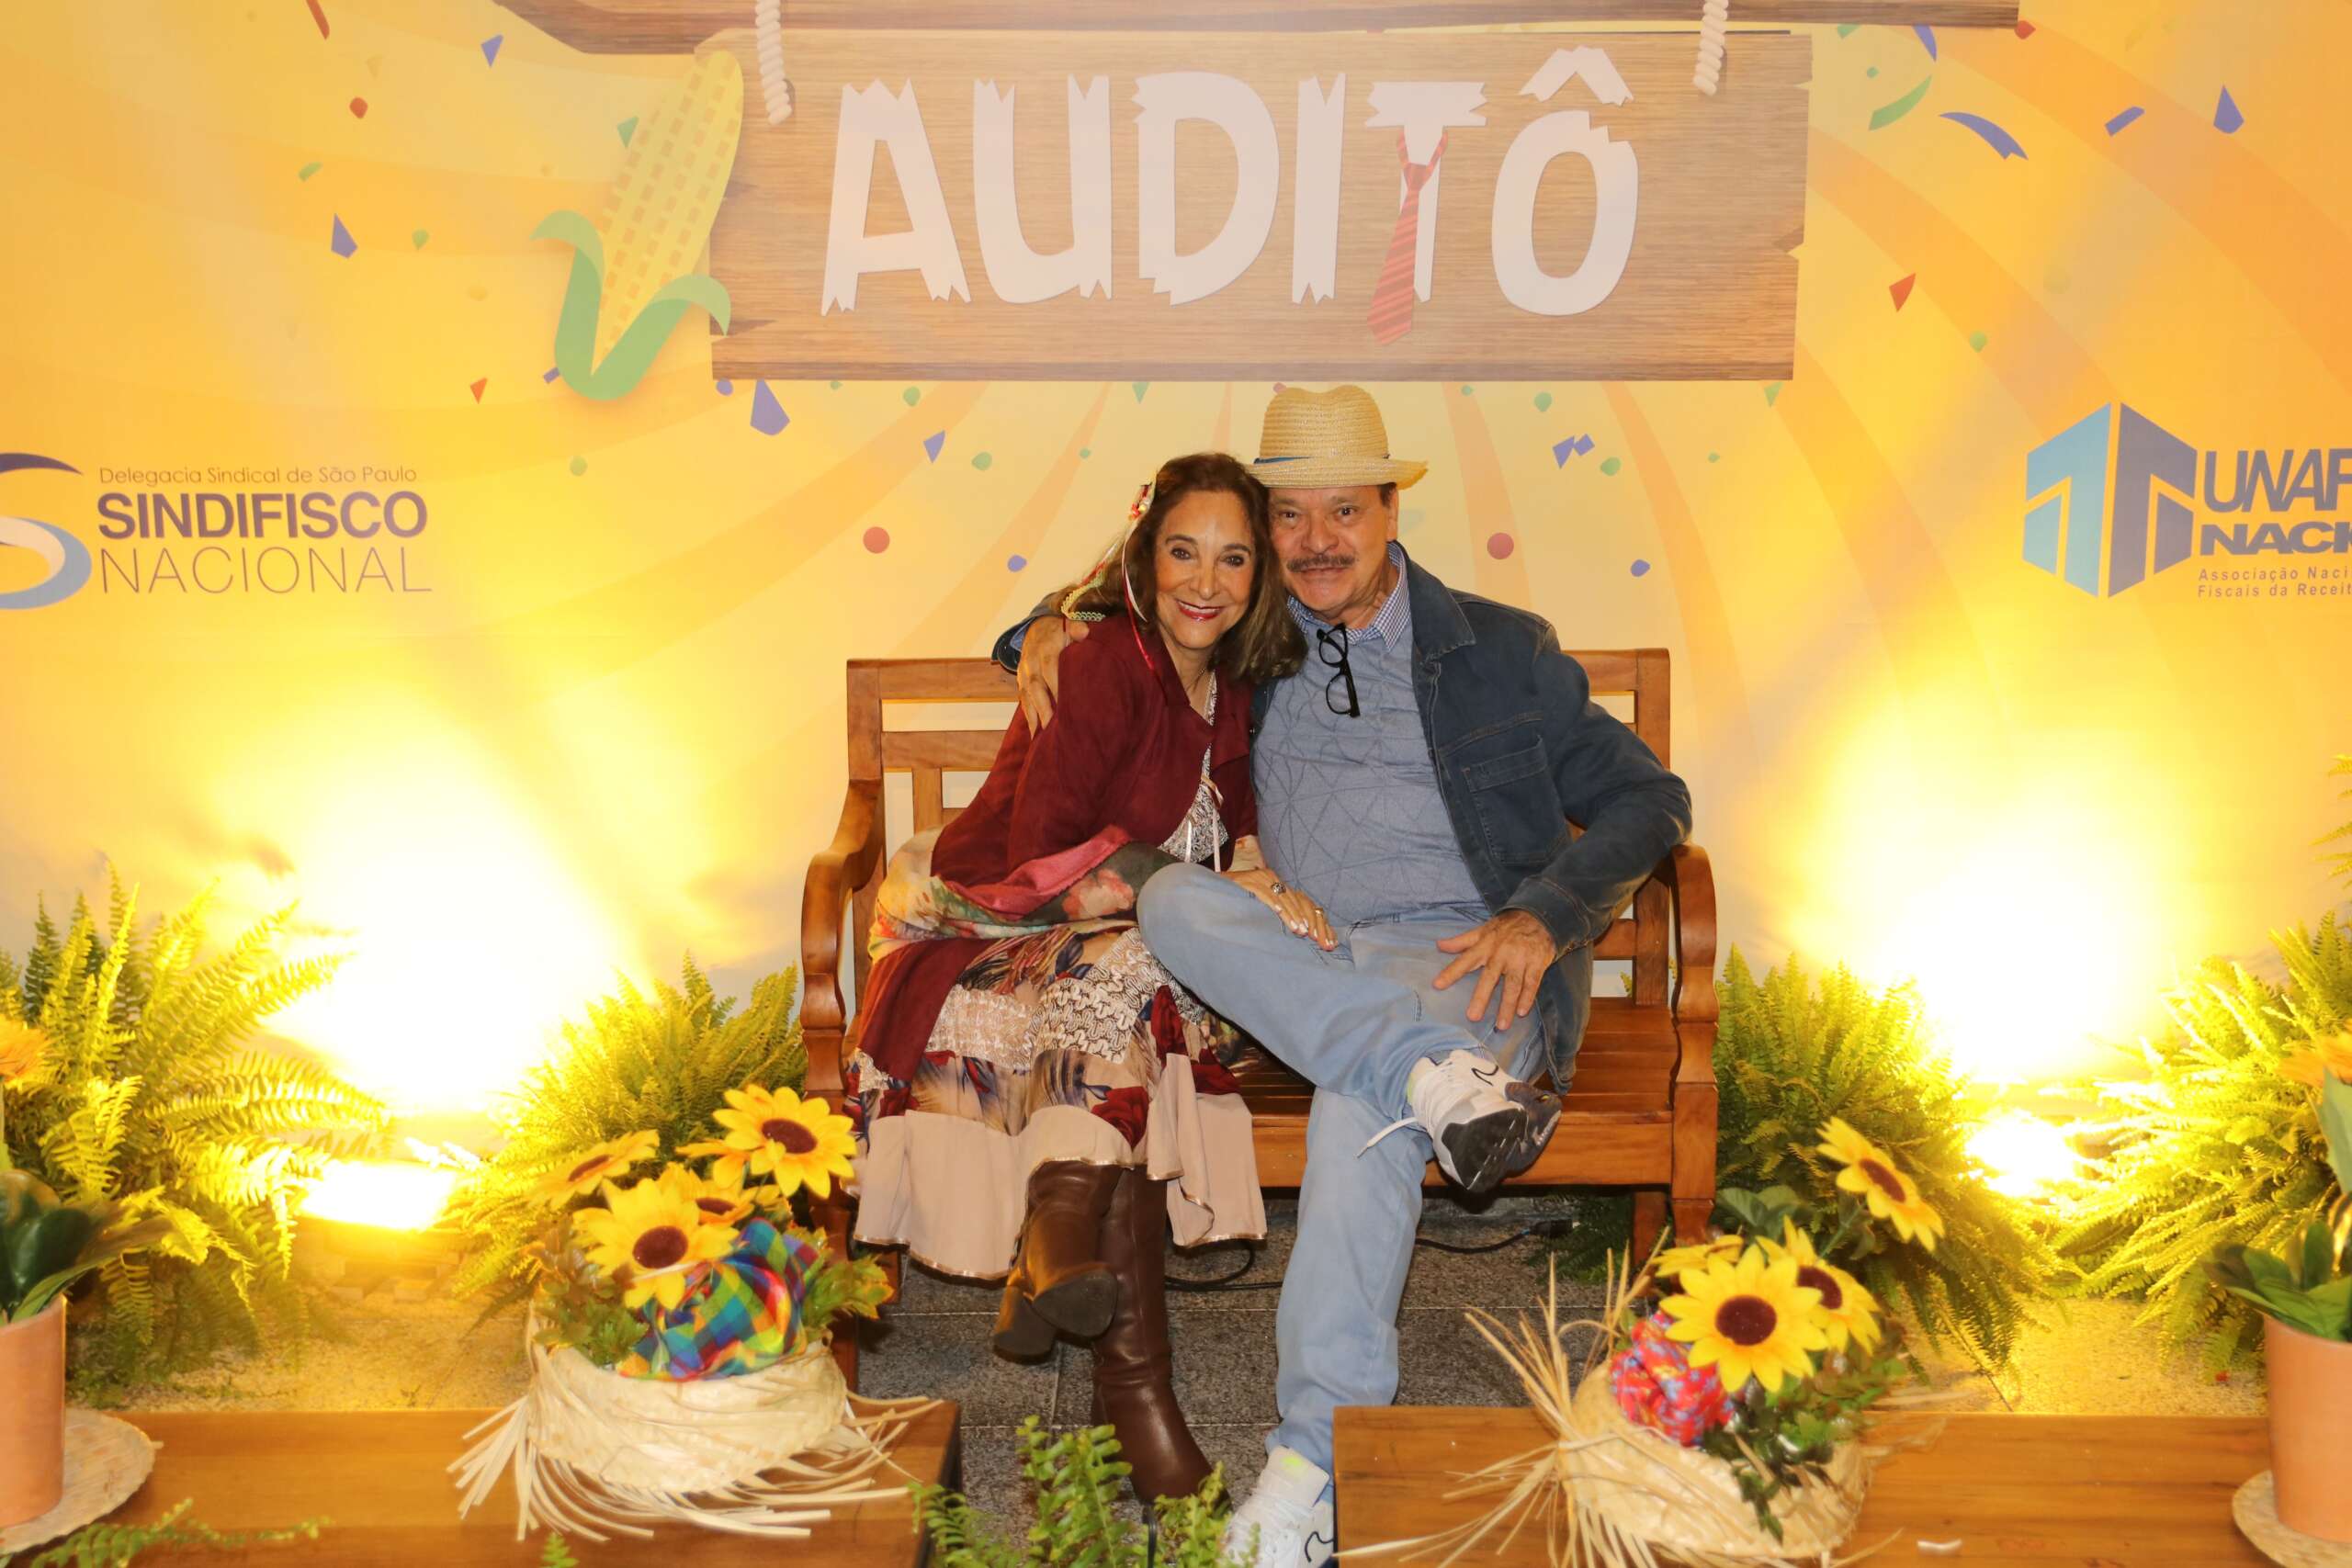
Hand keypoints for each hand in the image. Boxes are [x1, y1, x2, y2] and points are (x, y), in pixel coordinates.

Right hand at [1016, 617, 1087, 731]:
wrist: (1037, 627)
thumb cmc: (1060, 631)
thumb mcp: (1069, 624)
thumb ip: (1077, 628)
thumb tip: (1084, 632)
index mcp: (1045, 649)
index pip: (1050, 669)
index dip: (1056, 687)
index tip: (1065, 706)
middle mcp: (1031, 662)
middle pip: (1035, 687)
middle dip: (1042, 708)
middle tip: (1051, 728)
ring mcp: (1023, 672)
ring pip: (1026, 696)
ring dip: (1033, 717)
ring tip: (1039, 737)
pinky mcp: (1020, 681)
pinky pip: (1023, 700)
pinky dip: (1028, 716)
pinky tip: (1034, 733)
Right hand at [1222, 867, 1335, 949]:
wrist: (1212, 885)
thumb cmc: (1236, 898)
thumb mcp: (1258, 902)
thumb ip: (1275, 910)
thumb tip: (1295, 929)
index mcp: (1276, 883)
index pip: (1298, 900)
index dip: (1308, 917)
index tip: (1316, 934)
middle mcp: (1270, 878)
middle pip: (1293, 900)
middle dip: (1303, 919)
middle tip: (1311, 936)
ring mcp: (1259, 878)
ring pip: (1281, 898)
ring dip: (1290, 915)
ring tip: (1299, 930)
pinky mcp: (1248, 881)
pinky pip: (1263, 894)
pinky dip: (1272, 904)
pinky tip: (1280, 914)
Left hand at [1432, 910, 1560, 1024]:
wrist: (1538, 916)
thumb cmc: (1506, 927)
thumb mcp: (1482, 930)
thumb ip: (1461, 941)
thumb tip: (1439, 945)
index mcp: (1485, 946)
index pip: (1465, 960)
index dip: (1451, 972)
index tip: (1437, 985)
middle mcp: (1501, 954)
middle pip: (1489, 978)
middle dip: (1481, 997)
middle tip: (1473, 1017)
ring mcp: (1519, 960)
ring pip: (1512, 985)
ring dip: (1507, 1006)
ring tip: (1501, 1025)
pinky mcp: (1536, 964)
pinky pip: (1532, 983)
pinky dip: (1528, 998)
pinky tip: (1522, 1012)